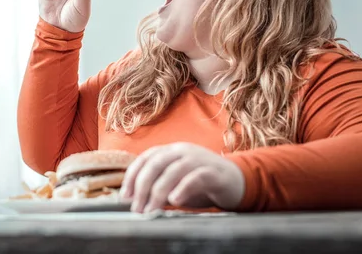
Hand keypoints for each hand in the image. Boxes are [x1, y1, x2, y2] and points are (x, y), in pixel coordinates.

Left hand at [120, 142, 244, 212]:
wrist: (237, 181)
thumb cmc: (202, 183)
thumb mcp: (177, 182)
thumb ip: (159, 186)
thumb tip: (137, 201)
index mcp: (171, 150)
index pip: (145, 158)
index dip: (132, 176)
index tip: (125, 196)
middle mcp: (182, 150)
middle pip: (155, 163)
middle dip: (142, 186)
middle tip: (136, 208)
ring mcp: (198, 159)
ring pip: (173, 171)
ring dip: (158, 192)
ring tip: (151, 210)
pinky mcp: (213, 171)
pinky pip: (195, 177)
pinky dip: (182, 188)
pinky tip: (174, 201)